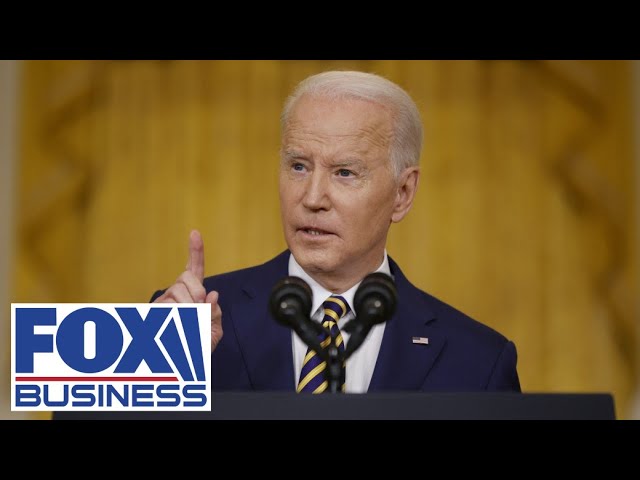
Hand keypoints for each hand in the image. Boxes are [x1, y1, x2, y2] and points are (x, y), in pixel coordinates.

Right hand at [154, 230, 222, 351]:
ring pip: (178, 292)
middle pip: (186, 278)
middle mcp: (176, 294)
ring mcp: (163, 302)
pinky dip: (178, 318)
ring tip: (187, 326)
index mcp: (194, 295)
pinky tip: (176, 328)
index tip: (195, 232)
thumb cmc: (196, 348)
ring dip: (188, 309)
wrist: (178, 367)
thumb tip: (212, 294)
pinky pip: (168, 306)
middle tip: (197, 312)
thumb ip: (215, 314)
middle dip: (196, 292)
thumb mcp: (213, 332)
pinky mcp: (153, 311)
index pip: (195, 270)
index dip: (196, 251)